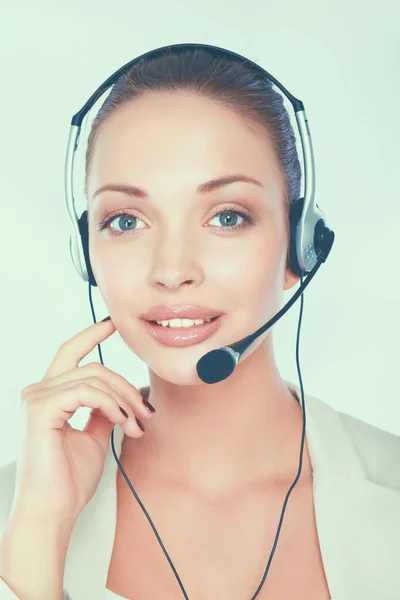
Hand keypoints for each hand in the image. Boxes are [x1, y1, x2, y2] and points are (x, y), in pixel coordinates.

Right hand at [10, 317, 154, 528]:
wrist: (52, 513)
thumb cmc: (69, 481)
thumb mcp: (93, 437)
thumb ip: (102, 411)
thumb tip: (120, 395)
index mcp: (48, 396)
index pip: (71, 354)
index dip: (92, 335)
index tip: (114, 324)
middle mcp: (38, 391)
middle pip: (93, 367)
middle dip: (126, 385)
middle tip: (146, 411)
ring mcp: (36, 398)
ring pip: (94, 377)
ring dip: (123, 399)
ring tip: (136, 425)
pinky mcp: (39, 408)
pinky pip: (86, 391)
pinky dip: (110, 404)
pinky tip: (121, 421)